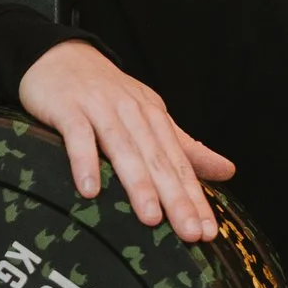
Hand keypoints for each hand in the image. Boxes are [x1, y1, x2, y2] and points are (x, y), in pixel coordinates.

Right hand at [18, 42, 232, 242]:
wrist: (59, 55)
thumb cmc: (108, 94)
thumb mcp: (151, 117)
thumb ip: (185, 148)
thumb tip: (228, 172)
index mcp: (156, 119)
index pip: (181, 165)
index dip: (196, 199)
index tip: (209, 232)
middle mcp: (134, 114)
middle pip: (159, 162)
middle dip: (176, 199)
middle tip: (190, 233)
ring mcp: (100, 110)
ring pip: (124, 151)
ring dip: (138, 185)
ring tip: (151, 218)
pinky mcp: (67, 109)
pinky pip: (78, 137)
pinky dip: (84, 162)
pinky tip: (90, 190)